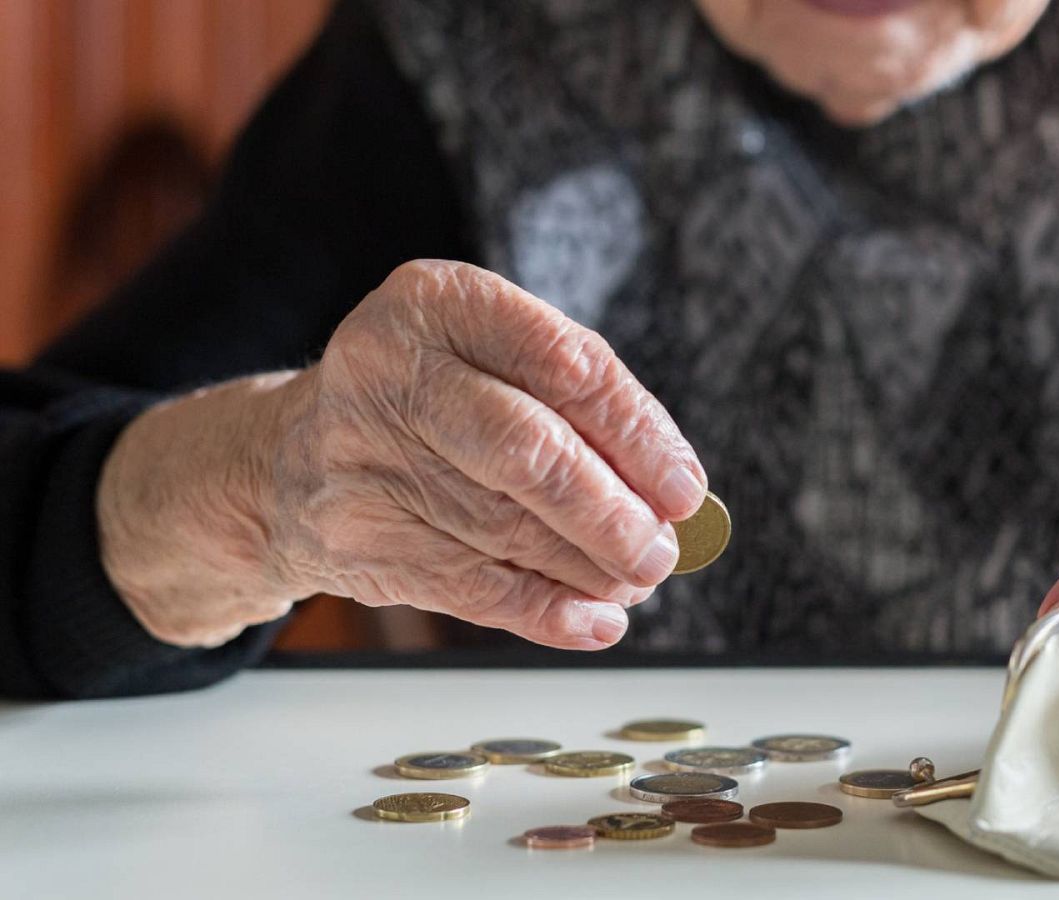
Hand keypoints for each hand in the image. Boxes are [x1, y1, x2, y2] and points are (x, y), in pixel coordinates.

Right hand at [100, 260, 704, 649]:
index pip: (564, 364)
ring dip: (587, 567)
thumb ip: (577, 407)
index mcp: (437, 302)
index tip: (685, 488)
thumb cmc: (429, 403)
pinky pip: (471, 586)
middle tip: (661, 551)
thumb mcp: (489, 361)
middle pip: (527, 451)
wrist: (286, 459)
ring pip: (504, 528)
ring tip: (635, 579)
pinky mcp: (355, 536)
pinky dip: (544, 610)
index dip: (637, 433)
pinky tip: (593, 619)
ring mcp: (360, 456)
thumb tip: (672, 493)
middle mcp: (388, 370)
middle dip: (611, 513)